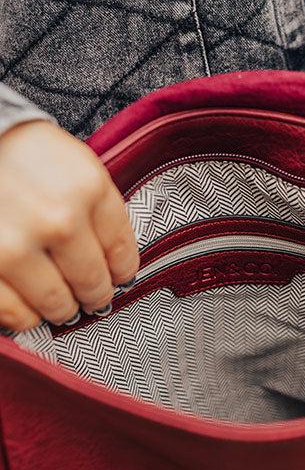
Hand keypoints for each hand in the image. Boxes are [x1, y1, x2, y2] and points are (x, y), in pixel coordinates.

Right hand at [0, 121, 138, 330]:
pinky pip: (17, 314)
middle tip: (90, 295)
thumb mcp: (77, 166)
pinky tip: (30, 306)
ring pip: (58, 304)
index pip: (121, 251)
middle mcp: (58, 221)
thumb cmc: (25, 153)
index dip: (122, 270)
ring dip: (62, 307)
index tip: (118, 277)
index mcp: (88, 189)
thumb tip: (115, 263)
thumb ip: (100, 210)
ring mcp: (17, 246)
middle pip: (93, 282)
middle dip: (95, 293)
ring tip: (61, 301)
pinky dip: (27, 316)